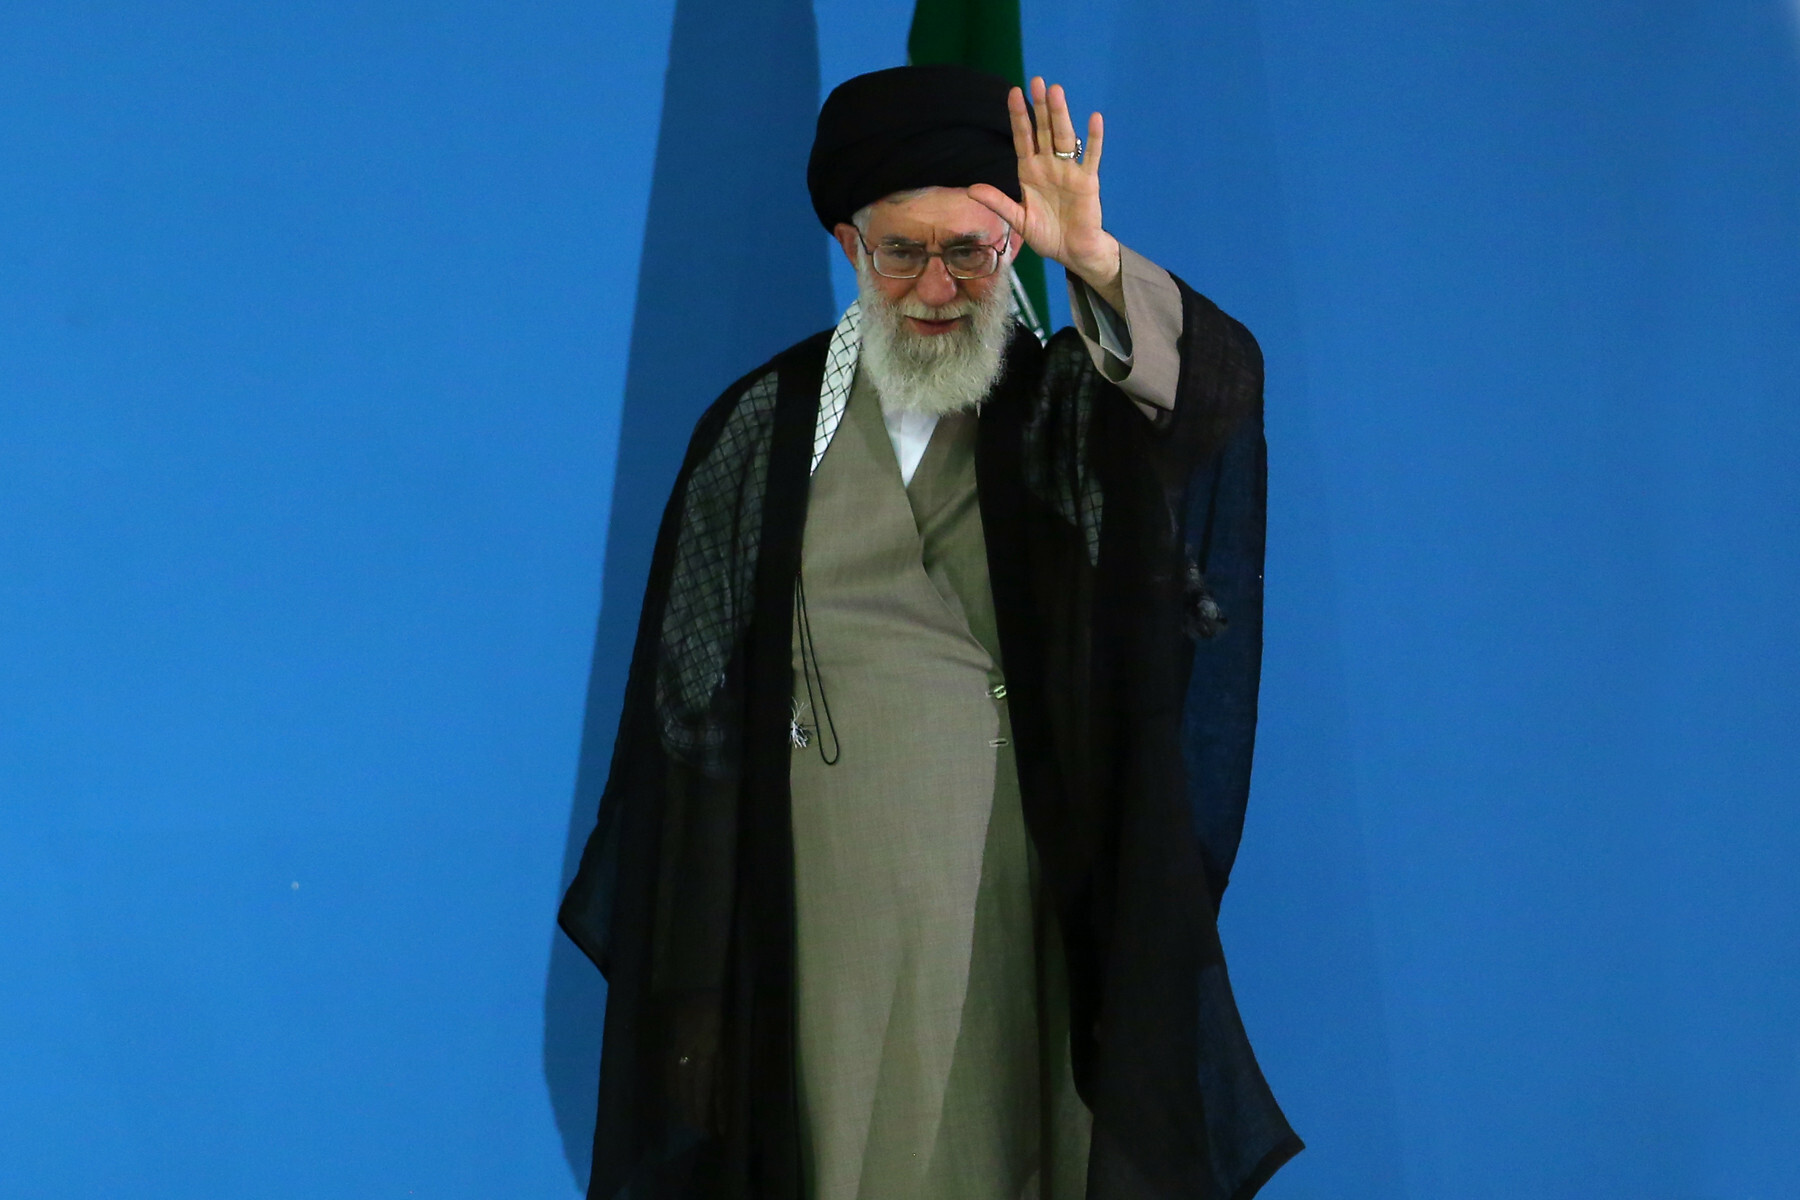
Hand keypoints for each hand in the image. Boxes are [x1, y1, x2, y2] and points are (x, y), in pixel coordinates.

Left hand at [969, 76, 1121, 306]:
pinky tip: (1094, 119)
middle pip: (1043, 130)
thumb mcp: (1017, 220)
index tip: (1012, 92)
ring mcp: (1069, 170)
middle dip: (1040, 107)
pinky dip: (1094, 139)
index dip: (1018, 116)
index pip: (1022, 137)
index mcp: (1030, 171)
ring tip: (1056, 92)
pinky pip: (1091, 156)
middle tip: (1037, 80)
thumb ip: (997, 203)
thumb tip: (971, 189)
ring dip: (1060, 115)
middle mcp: (1049, 165)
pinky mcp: (1087, 181)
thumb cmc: (1045, 234)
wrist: (1072, 251)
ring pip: (1064, 137)